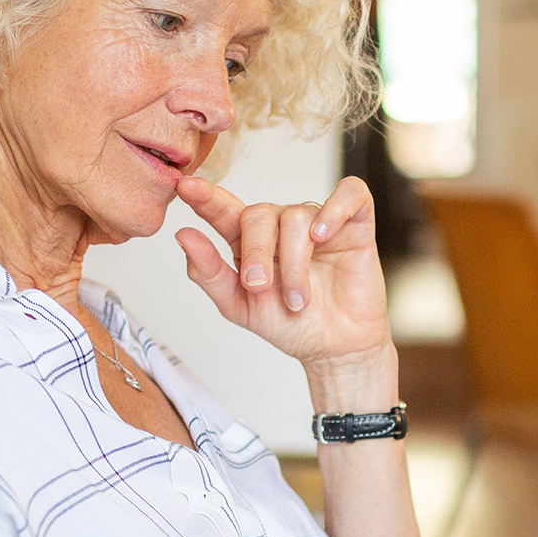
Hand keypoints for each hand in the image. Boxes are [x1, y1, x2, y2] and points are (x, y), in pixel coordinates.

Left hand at [173, 176, 391, 376]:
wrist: (334, 349)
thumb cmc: (290, 325)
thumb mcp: (239, 306)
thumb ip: (209, 272)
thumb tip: (183, 236)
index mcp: (250, 241)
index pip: (225, 210)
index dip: (206, 198)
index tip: (186, 187)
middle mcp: (282, 226)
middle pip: (259, 213)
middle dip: (256, 251)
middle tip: (260, 287)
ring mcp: (319, 222)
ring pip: (297, 217)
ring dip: (294, 263)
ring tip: (299, 299)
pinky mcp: (355, 224)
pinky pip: (348, 195)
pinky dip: (335, 210)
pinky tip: (323, 236)